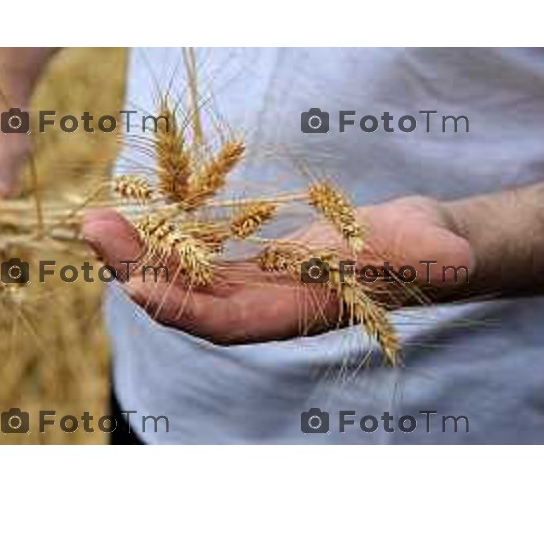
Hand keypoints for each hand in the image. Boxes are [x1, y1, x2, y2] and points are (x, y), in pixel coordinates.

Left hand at [84, 196, 472, 344]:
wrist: (412, 243)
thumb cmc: (423, 247)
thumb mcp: (429, 246)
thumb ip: (430, 254)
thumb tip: (449, 254)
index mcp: (297, 313)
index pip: (230, 325)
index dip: (185, 311)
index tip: (138, 286)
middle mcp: (265, 307)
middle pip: (190, 300)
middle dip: (139, 272)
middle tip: (94, 232)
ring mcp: (254, 286)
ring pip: (186, 278)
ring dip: (140, 253)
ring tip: (99, 221)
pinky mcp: (252, 263)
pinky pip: (198, 257)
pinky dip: (166, 240)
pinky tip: (139, 218)